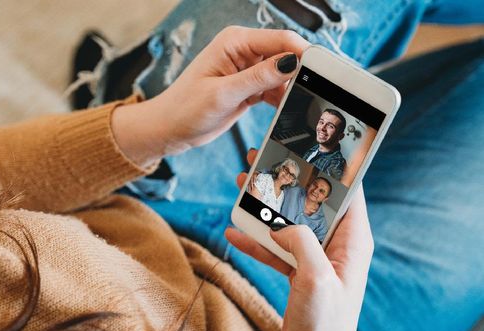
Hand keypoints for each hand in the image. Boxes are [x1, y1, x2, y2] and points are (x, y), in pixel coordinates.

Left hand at [112, 27, 308, 166]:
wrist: (169, 129)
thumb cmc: (185, 108)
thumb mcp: (223, 94)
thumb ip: (258, 78)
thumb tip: (291, 62)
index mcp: (235, 41)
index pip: (280, 39)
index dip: (304, 53)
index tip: (324, 71)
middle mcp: (243, 51)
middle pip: (285, 54)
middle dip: (300, 72)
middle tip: (316, 92)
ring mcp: (246, 69)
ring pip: (283, 74)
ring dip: (291, 88)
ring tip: (299, 105)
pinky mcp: (248, 87)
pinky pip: (274, 88)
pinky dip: (282, 99)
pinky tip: (286, 110)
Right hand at [226, 149, 373, 330]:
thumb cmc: (324, 327)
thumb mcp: (316, 279)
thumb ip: (302, 243)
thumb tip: (283, 225)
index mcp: (352, 242)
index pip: (346, 192)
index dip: (329, 166)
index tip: (308, 143)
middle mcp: (336, 247)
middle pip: (309, 202)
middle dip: (285, 180)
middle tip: (262, 157)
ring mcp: (316, 259)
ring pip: (289, 222)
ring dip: (264, 206)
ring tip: (243, 184)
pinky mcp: (299, 273)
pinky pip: (275, 249)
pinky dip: (255, 240)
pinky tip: (234, 232)